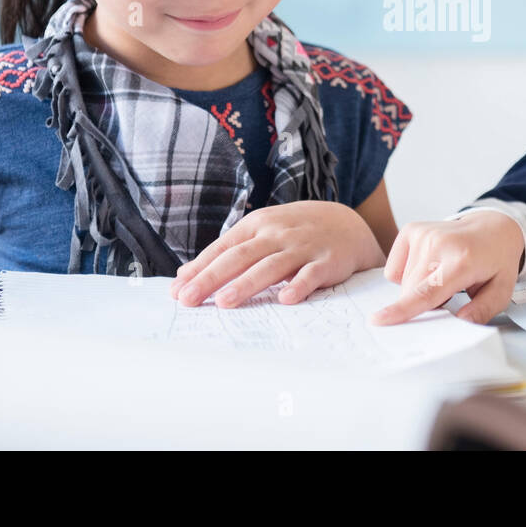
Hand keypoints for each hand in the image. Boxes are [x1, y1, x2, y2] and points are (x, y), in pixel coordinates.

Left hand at [169, 200, 384, 308]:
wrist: (348, 224)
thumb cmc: (296, 232)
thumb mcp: (262, 232)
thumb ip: (227, 252)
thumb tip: (184, 275)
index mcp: (257, 225)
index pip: (223, 248)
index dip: (200, 269)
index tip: (177, 291)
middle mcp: (277, 234)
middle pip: (240, 256)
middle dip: (212, 278)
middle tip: (189, 299)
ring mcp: (303, 247)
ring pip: (271, 266)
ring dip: (247, 284)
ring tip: (224, 302)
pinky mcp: (328, 261)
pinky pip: (312, 274)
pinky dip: (299, 286)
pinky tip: (286, 300)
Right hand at [371, 210, 524, 325]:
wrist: (493, 227)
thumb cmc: (495, 260)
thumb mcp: (501, 291)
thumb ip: (482, 310)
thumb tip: (460, 321)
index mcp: (463, 260)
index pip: (428, 291)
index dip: (403, 308)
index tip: (380, 319)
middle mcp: (440, 243)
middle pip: (412, 291)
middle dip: (425, 303)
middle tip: (450, 292)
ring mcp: (423, 233)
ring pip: (404, 283)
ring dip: (419, 288)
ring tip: (442, 275)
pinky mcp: (411, 230)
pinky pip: (396, 269)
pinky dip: (409, 274)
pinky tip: (429, 265)